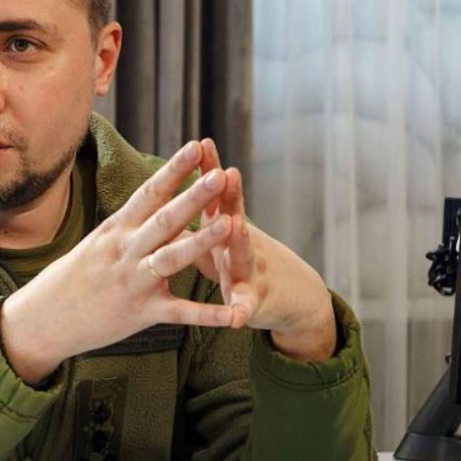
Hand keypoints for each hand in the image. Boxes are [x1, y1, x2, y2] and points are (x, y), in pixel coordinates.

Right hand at [0, 141, 234, 382]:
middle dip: (194, 196)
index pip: (149, 193)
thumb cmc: (71, 279)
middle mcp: (124, 251)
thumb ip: (128, 226)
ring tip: (231, 225)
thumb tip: (153, 199)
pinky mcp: (140, 313)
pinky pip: (178, 313)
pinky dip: (207, 316)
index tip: (196, 146)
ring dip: (202, 242)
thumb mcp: (96, 243)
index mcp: (115, 230)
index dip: (174, 169)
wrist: (42, 319)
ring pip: (172, 258)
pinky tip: (234, 317)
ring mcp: (133, 281)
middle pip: (164, 219)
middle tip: (221, 174)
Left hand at [194, 139, 335, 361]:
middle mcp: (239, 243)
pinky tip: (235, 317)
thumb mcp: (219, 233)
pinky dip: (239, 310)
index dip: (208, 170)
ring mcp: (249, 271)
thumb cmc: (239, 258)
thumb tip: (171, 183)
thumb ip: (201, 210)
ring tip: (237, 226)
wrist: (290, 296)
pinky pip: (244, 307)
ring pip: (242, 255)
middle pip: (234, 215)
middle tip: (226, 173)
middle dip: (229, 195)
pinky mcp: (252, 303)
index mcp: (222, 227)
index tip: (201, 143)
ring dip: (240, 241)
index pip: (216, 194)